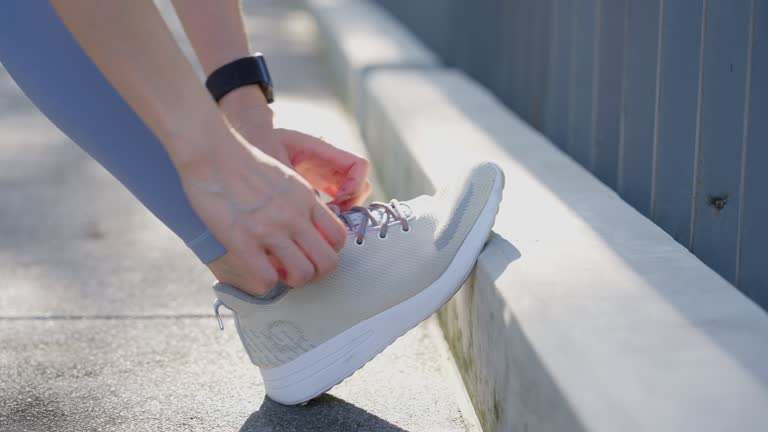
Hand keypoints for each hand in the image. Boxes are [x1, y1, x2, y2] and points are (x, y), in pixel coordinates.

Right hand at [178, 129, 346, 294]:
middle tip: (299, 269)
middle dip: (317, 273)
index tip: (312, 252)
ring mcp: (270, 229)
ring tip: (279, 272)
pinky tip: (257, 272)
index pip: (338, 236)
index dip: (329, 251)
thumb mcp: (285, 177)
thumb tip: (304, 224)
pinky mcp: (242, 240)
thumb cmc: (243, 162)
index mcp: (306, 199)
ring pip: (303, 274)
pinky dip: (265, 284)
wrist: (211, 152)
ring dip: (293, 280)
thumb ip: (299, 202)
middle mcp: (294, 216)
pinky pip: (267, 279)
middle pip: (328, 262)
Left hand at [221, 88, 371, 209]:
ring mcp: (324, 174)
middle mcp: (328, 162)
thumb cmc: (258, 141)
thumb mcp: (275, 163)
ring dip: (341, 211)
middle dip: (351, 203)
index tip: (338, 199)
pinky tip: (311, 224)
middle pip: (360, 184)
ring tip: (320, 223)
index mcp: (322, 149)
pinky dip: (329, 215)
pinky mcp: (315, 185)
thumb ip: (294, 187)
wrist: (245, 134)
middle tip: (331, 217)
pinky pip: (335, 201)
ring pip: (350, 195)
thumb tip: (310, 216)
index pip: (359, 164)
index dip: (355, 185)